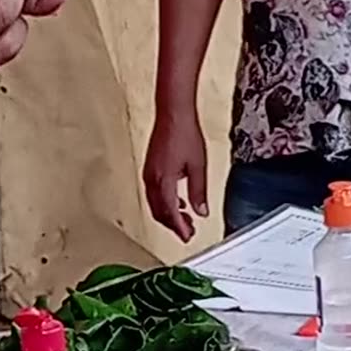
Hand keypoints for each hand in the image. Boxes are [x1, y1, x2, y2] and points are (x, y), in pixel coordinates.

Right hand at [143, 110, 207, 241]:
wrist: (173, 114)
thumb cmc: (184, 134)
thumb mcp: (198, 166)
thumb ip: (199, 192)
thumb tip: (201, 211)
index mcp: (164, 181)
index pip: (170, 213)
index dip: (179, 228)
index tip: (187, 236)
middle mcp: (152, 179)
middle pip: (160, 212)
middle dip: (173, 225)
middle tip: (187, 231)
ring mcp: (148, 174)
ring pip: (155, 204)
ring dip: (168, 215)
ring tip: (184, 219)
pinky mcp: (149, 169)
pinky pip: (153, 194)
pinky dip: (164, 203)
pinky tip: (177, 202)